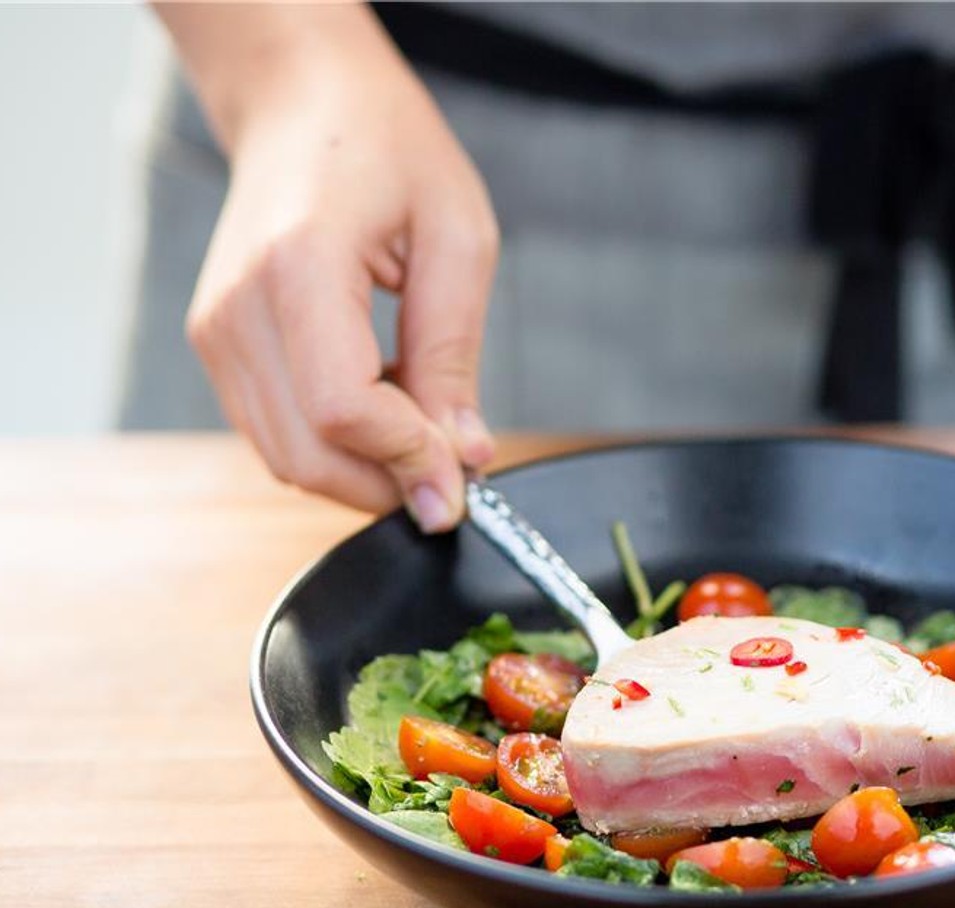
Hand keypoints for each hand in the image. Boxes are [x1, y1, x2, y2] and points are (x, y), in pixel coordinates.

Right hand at [185, 38, 496, 530]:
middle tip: (457, 471)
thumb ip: (453, 355)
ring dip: (366, 468)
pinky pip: (278, 433)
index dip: (408, 459)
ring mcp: (217, 331)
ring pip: (288, 457)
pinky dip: (339, 445)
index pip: (342, 407)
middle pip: (307, 453)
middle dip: (389, 482)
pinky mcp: (218, 348)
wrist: (304, 105)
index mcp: (298, 264)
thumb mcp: (457, 240)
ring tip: (425, 418)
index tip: (465, 479)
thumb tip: (463, 455)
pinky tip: (386, 401)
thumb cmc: (388, 150)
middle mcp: (238, 306)